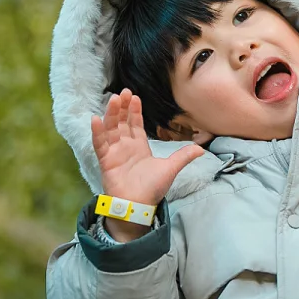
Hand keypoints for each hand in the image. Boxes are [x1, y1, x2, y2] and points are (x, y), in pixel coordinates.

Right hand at [90, 89, 203, 238]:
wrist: (139, 206)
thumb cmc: (152, 188)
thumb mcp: (171, 168)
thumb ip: (183, 156)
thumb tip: (201, 149)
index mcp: (139, 147)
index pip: (135, 124)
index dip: (134, 110)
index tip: (134, 96)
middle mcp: (125, 147)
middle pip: (122, 122)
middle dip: (122, 107)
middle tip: (123, 92)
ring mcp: (114, 153)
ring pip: (111, 129)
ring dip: (111, 114)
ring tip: (113, 99)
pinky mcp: (105, 161)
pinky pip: (99, 144)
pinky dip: (97, 132)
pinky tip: (96, 119)